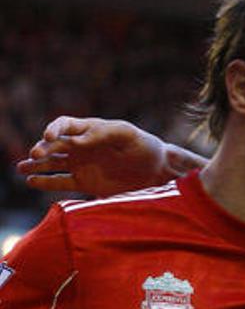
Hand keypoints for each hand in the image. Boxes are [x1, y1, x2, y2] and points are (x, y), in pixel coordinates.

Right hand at [16, 116, 170, 196]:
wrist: (157, 171)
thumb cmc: (145, 148)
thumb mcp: (129, 136)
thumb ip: (104, 134)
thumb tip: (78, 140)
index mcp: (91, 130)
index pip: (65, 125)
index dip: (54, 129)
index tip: (49, 137)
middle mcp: (81, 146)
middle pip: (54, 145)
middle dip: (42, 148)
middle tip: (36, 155)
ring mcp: (81, 165)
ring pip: (52, 163)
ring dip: (35, 165)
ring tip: (22, 168)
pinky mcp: (85, 183)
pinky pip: (60, 182)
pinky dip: (45, 182)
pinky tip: (32, 181)